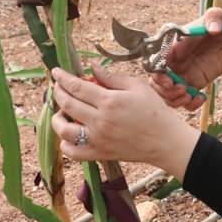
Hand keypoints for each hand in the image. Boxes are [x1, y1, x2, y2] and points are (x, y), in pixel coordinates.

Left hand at [50, 64, 199, 179]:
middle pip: (67, 104)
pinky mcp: (100, 154)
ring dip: (57, 119)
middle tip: (58, 87)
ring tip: (63, 112)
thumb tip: (92, 68)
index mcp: (110, 101)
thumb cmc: (155, 111)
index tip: (56, 72)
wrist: (166, 141)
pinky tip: (70, 135)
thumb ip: (112, 77)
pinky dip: (65, 144)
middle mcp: (100, 121)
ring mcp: (98, 139)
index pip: (77, 87)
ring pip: (64, 130)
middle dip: (58, 92)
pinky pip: (73, 152)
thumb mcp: (137, 87)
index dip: (63, 78)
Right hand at [150, 9, 221, 111]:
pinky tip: (200, 99)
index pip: (156, 60)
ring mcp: (183, 74)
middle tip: (181, 89)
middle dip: (164, 89)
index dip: (158, 72)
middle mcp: (175, 61)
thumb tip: (212, 29)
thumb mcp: (219, 16)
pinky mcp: (194, 84)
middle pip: (156, 81)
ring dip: (174, 99)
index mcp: (174, 44)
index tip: (169, 79)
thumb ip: (214, 18)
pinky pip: (184, 100)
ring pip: (167, 93)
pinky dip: (189, 105)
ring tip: (189, 96)